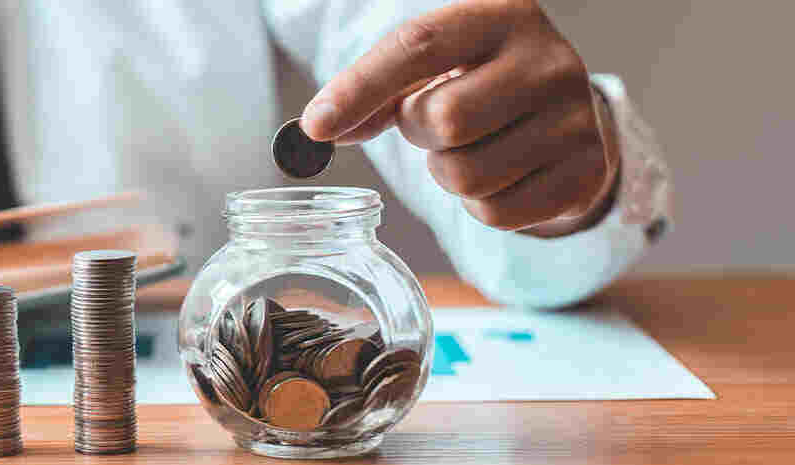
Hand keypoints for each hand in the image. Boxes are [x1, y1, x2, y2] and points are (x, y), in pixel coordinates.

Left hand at [300, 0, 616, 234]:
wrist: (560, 113)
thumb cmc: (478, 82)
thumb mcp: (431, 67)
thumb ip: (373, 91)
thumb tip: (320, 127)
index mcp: (503, 16)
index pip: (420, 45)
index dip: (361, 87)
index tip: (316, 125)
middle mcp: (550, 61)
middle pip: (444, 120)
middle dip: (420, 133)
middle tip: (434, 124)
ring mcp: (576, 119)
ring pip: (467, 176)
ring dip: (447, 172)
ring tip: (470, 147)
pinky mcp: (586, 173)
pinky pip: (496, 213)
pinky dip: (480, 205)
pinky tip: (498, 174)